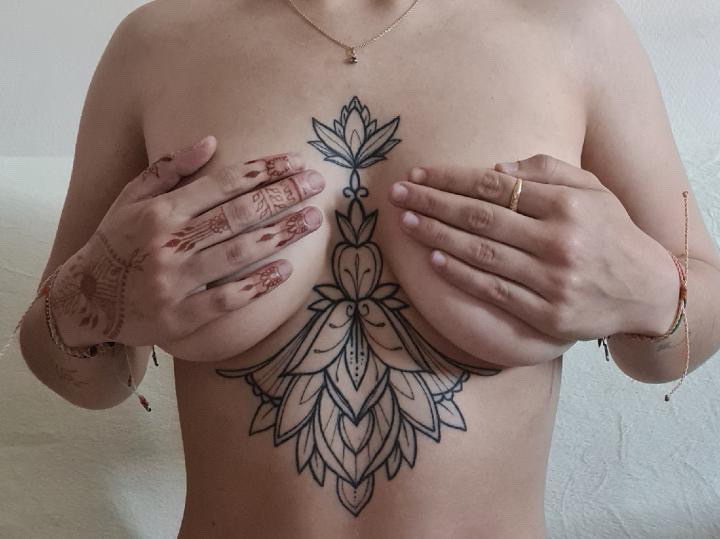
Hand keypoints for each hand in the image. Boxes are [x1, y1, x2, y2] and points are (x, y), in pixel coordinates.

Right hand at [51, 135, 324, 357]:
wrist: (84, 302)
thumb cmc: (115, 243)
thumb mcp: (129, 198)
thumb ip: (169, 169)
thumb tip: (211, 141)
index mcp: (158, 211)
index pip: (221, 184)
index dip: (262, 171)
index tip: (294, 161)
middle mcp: (167, 243)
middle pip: (237, 214)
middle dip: (282, 196)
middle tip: (317, 184)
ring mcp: (173, 282)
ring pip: (237, 253)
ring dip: (280, 234)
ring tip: (313, 219)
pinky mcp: (179, 317)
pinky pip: (225, 299)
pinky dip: (256, 284)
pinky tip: (286, 270)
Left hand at [389, 154, 671, 341]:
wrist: (648, 292)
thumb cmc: (613, 234)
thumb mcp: (594, 191)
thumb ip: (549, 171)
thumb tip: (496, 166)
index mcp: (568, 205)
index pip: (495, 186)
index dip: (452, 178)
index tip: (420, 174)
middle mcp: (558, 241)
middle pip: (480, 217)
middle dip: (433, 203)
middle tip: (398, 194)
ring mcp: (551, 280)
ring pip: (481, 253)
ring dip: (438, 235)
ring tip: (407, 222)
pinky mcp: (546, 314)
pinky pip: (493, 291)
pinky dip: (461, 275)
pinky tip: (433, 258)